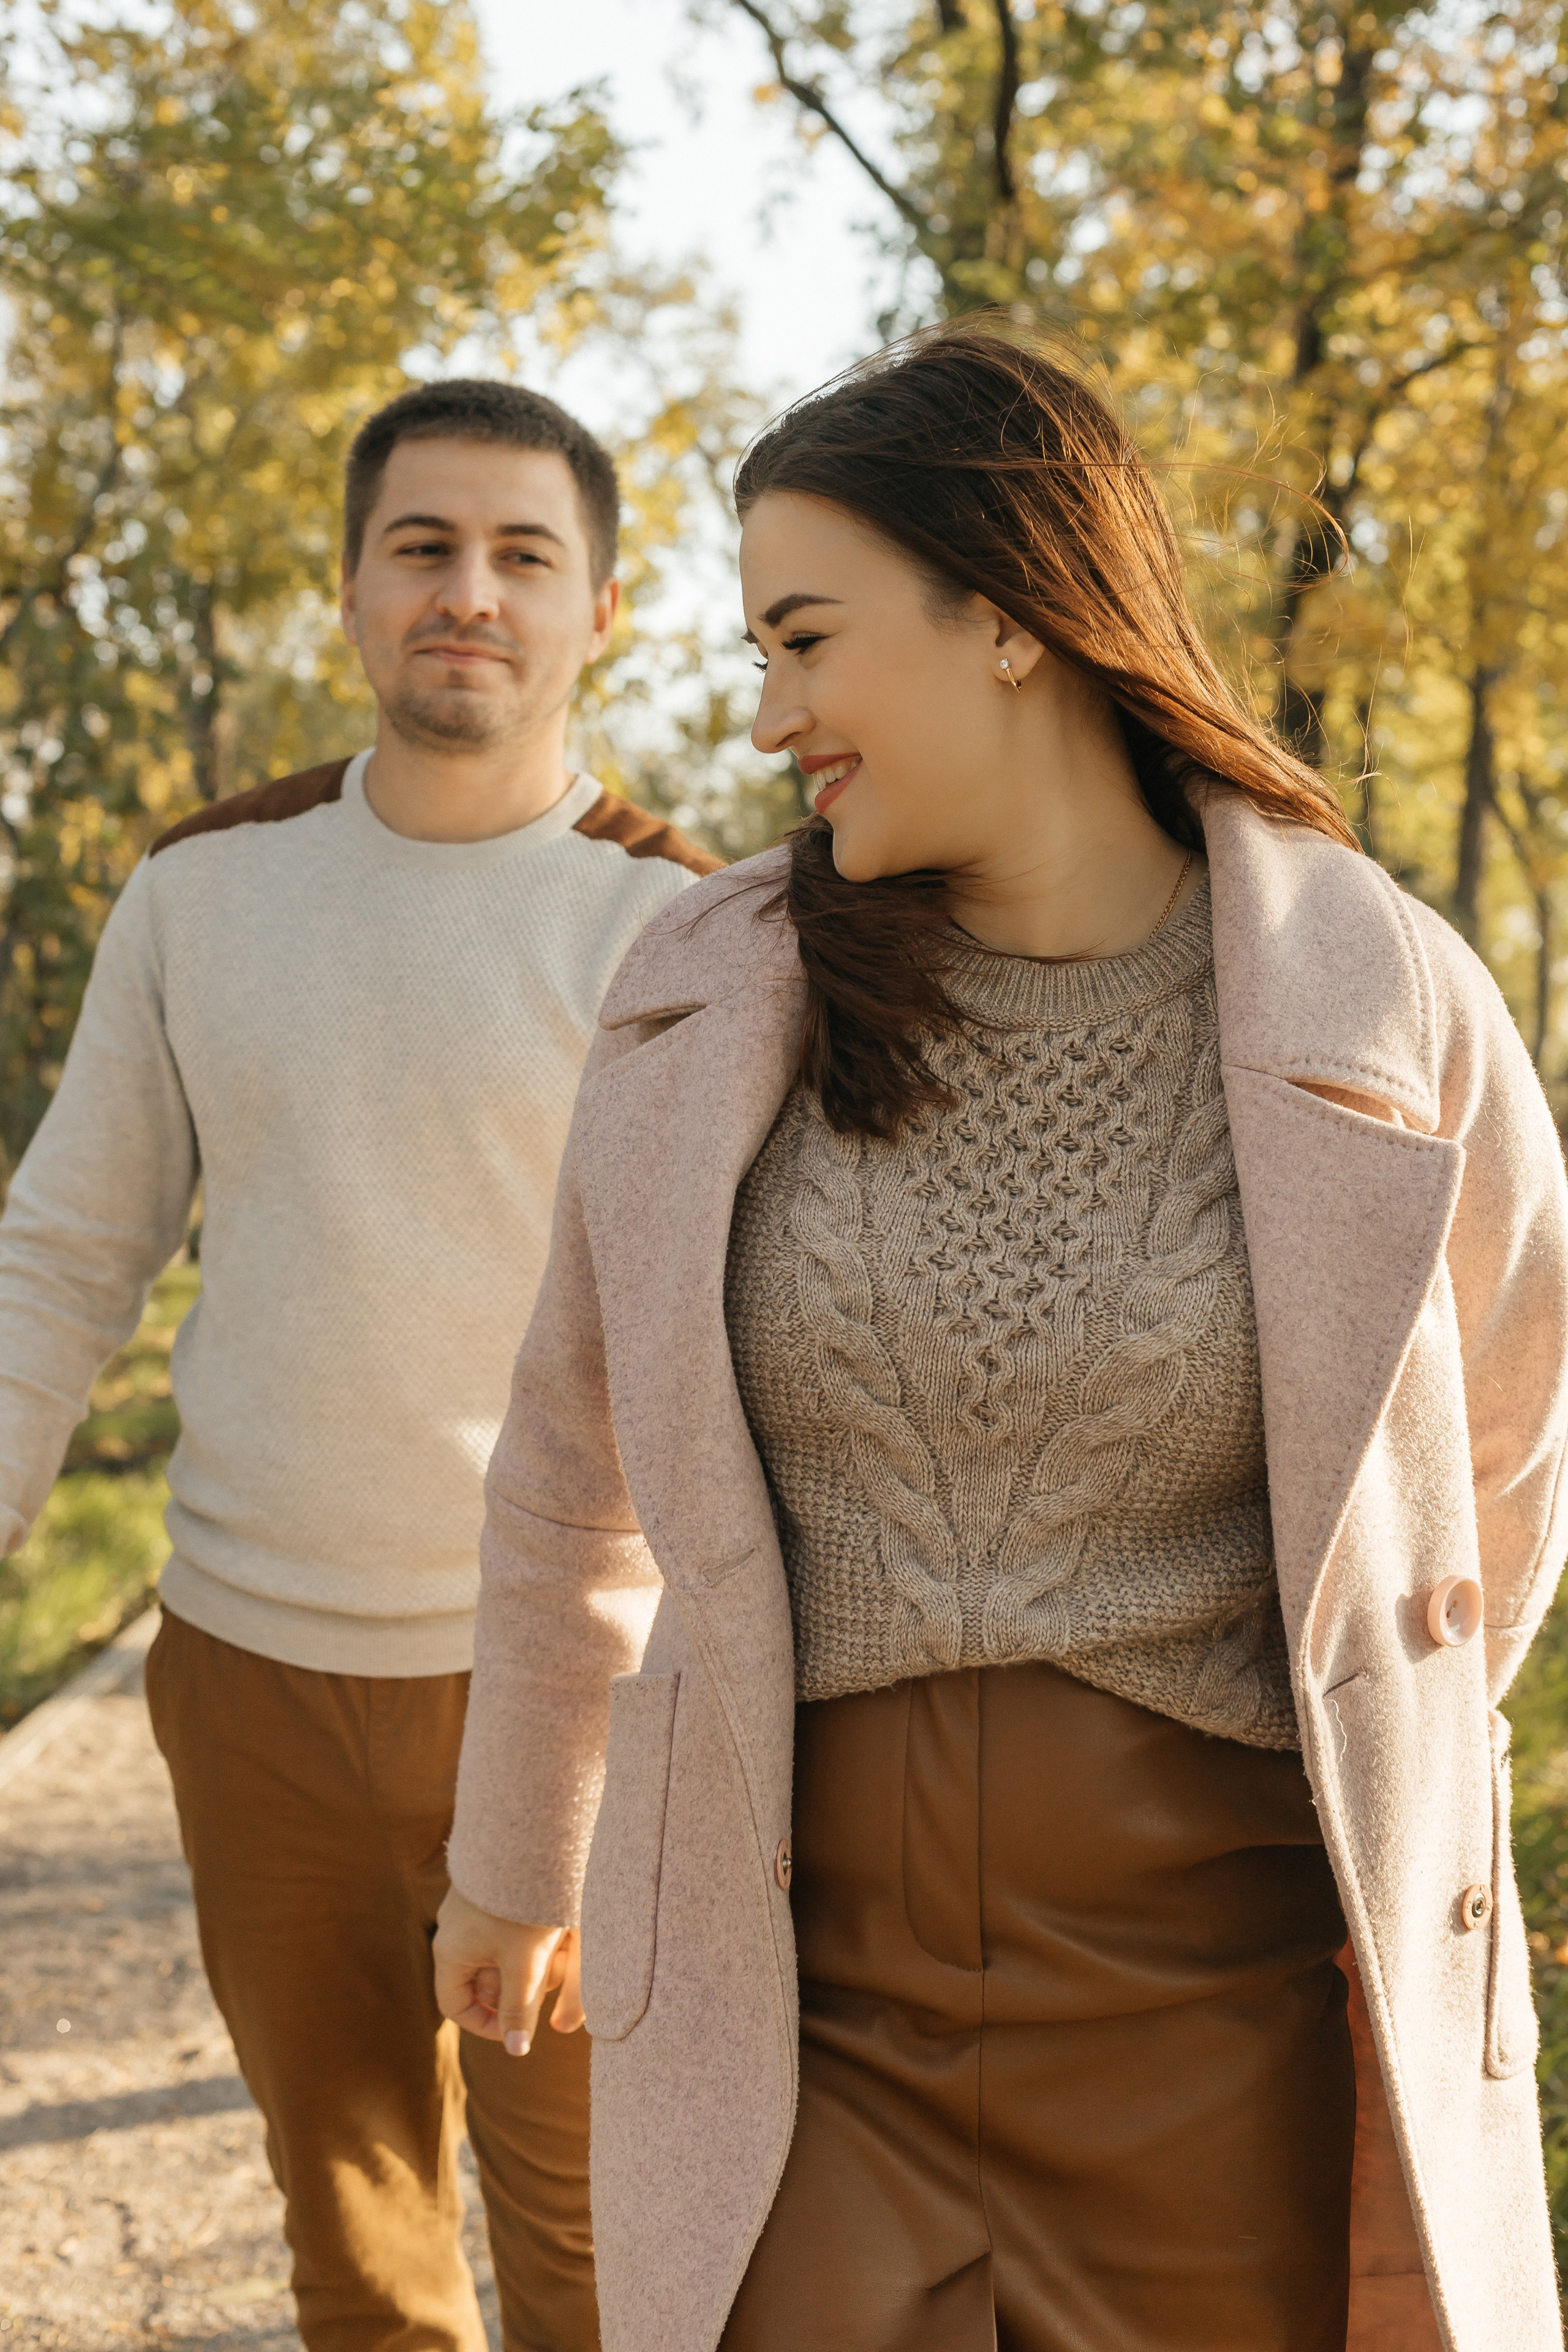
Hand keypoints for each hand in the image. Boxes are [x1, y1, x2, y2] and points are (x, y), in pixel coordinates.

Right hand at [433, 1884, 584, 2053]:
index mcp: (451, 1950)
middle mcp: (456, 1930)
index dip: (487, 2024)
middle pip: (484, 1979)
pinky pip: (511, 1928)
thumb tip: (515, 2050)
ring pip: (503, 1953)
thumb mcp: (525, 1961)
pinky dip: (534, 1935)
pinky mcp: (492, 1890)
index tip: (520, 2026)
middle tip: (546, 1975)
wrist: (527, 1834)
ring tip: (558, 1944)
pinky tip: (556, 1924)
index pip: (456, 2006)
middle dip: (518, 1986)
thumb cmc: (521, 1901)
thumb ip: (519, 2007)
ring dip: (531, 1959)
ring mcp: (473, 1908)